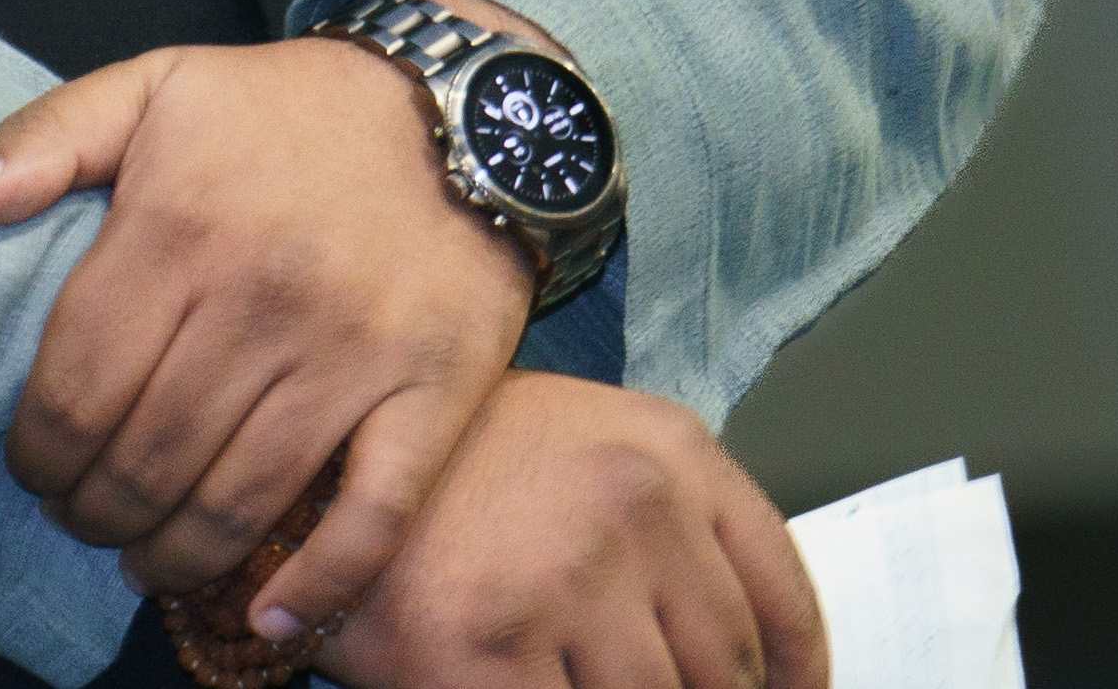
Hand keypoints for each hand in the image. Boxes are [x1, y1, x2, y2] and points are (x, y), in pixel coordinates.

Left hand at [0, 21, 534, 622]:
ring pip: (236, 501)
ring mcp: (351, 355)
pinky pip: (371, 518)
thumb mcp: (158, 85)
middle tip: (82, 518)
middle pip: (146, 458)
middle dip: (92, 511)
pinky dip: (318, 586)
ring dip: (171, 555)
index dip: (38, 453)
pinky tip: (269, 620)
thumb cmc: (288, 111)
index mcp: (180, 225)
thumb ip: (48, 136)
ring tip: (143, 559)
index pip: (77, 387)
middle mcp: (261, 297)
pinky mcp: (432, 396)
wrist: (463, 112)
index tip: (32, 469)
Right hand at [310, 374, 823, 688]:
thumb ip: (682, 534)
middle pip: (728, 673)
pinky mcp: (487, 653)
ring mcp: (563, 582)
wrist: (319, 468)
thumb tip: (760, 671)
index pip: (781, 600)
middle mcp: (633, 508)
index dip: (798, 680)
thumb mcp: (597, 452)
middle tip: (657, 686)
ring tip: (582, 678)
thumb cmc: (463, 468)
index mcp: (672, 455)